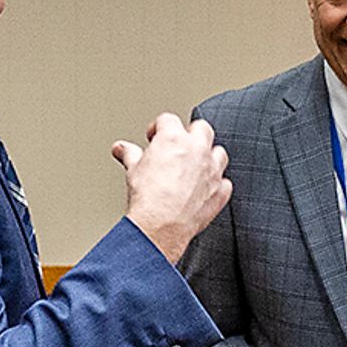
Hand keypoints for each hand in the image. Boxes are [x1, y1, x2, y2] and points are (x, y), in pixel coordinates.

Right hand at [113, 113, 230, 262]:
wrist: (160, 226)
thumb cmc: (148, 198)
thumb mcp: (133, 170)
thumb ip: (130, 154)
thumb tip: (122, 149)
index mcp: (174, 138)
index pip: (168, 120)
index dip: (159, 127)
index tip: (154, 137)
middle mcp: (197, 150)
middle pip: (202, 128)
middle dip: (190, 134)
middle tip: (178, 146)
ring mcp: (212, 170)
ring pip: (219, 152)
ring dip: (209, 156)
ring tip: (194, 165)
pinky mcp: (220, 191)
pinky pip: (224, 182)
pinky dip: (216, 184)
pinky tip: (204, 189)